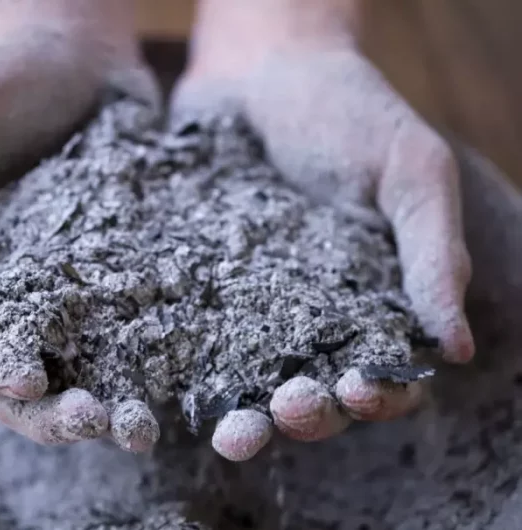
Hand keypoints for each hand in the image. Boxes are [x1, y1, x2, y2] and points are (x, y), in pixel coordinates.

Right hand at [0, 0, 160, 450]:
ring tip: (141, 424)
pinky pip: (131, 321)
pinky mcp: (117, 270)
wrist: (70, 49)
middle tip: (100, 420)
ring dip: (106, 399)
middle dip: (55, 409)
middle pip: (22, 375)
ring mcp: (66, 286)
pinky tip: (180, 373)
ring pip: (80, 364)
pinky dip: (151, 354)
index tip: (31, 379)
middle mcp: (8, 293)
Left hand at [173, 0, 472, 460]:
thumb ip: (433, 254)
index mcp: (372, 297)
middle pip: (314, 392)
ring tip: (230, 432)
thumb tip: (455, 345)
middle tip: (286, 409)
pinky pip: (194, 339)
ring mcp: (249, 304)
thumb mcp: (407, 171)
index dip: (380, 394)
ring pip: (250, 382)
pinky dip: (187, 371)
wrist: (260, 67)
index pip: (386, 370)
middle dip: (305, 416)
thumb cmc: (346, 111)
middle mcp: (310, 313)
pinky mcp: (198, 287)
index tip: (361, 389)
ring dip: (247, 418)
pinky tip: (172, 386)